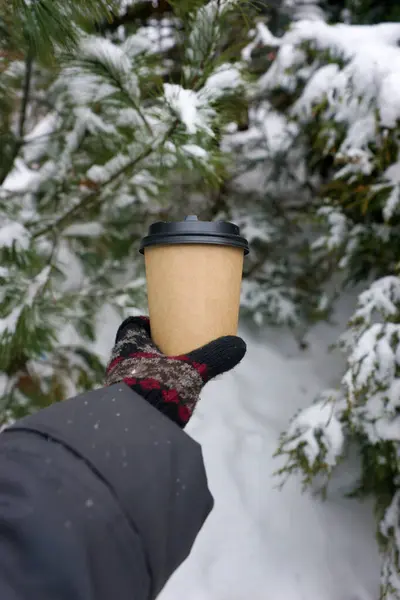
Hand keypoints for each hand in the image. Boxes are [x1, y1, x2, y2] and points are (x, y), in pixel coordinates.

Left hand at [105, 316, 245, 427]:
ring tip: (174, 377)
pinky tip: (168, 400)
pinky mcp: (122, 408)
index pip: (131, 326)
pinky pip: (136, 393)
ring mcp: (117, 388)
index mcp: (129, 346)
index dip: (145, 324)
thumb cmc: (160, 388)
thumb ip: (214, 357)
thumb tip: (239, 345)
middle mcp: (118, 364)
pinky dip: (151, 392)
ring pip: (134, 372)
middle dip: (152, 350)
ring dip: (151, 372)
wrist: (134, 429)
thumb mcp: (192, 370)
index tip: (162, 327)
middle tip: (174, 351)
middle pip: (133, 349)